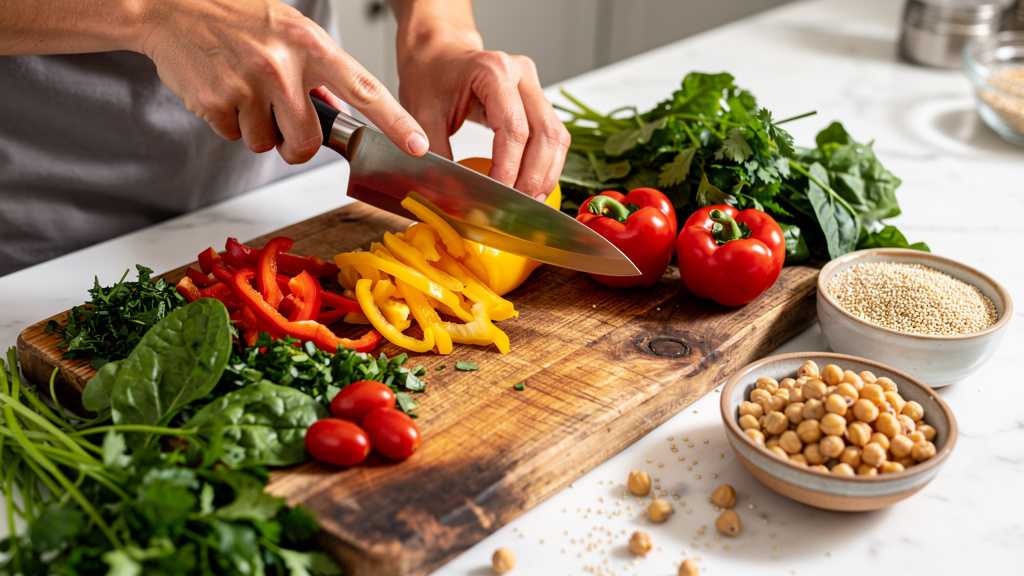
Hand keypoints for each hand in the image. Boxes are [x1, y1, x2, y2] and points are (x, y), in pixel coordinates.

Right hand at [137, 0, 429, 162]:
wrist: (168, 6)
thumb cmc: (235, 17)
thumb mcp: (288, 29)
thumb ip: (317, 69)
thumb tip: (338, 109)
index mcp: (309, 44)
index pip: (365, 89)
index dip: (395, 122)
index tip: (418, 146)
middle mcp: (282, 65)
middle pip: (309, 141)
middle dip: (297, 146)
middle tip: (283, 124)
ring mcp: (248, 86)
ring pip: (268, 145)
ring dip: (258, 131)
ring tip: (244, 92)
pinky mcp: (216, 103)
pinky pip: (234, 137)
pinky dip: (228, 123)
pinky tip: (221, 90)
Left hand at [392, 3, 568, 198]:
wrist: (438, 54)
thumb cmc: (430, 77)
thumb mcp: (422, 115)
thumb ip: (436, 155)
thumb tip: (450, 194)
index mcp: (493, 71)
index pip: (514, 129)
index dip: (509, 168)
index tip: (496, 196)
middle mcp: (521, 74)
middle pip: (546, 134)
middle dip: (533, 177)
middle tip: (516, 207)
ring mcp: (534, 86)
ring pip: (557, 137)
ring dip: (546, 174)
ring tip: (528, 202)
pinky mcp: (538, 100)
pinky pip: (553, 137)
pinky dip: (546, 165)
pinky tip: (532, 185)